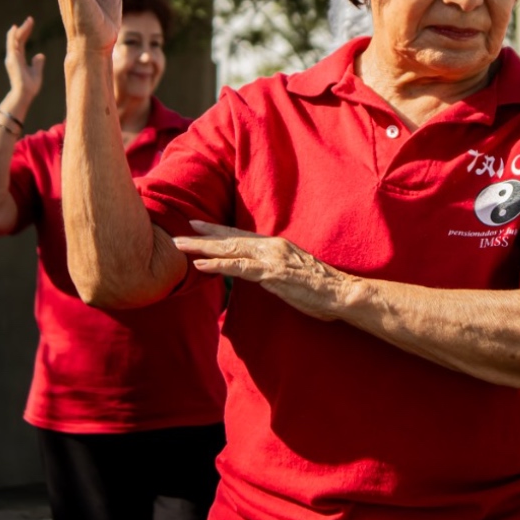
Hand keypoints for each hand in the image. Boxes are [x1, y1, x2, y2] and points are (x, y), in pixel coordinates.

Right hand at [5, 17, 44, 100]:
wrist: (24, 93)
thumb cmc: (30, 86)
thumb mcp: (36, 72)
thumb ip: (37, 63)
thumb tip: (40, 55)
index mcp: (19, 59)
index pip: (21, 42)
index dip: (25, 32)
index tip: (30, 23)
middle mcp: (14, 57)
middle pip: (18, 38)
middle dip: (24, 28)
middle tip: (30, 19)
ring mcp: (12, 57)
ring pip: (14, 39)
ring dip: (21, 29)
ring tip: (28, 21)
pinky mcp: (12, 59)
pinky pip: (11, 45)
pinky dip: (12, 36)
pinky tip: (16, 28)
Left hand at [173, 221, 353, 320]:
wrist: (340, 292)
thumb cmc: (320, 288)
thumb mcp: (293, 272)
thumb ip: (275, 269)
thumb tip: (261, 273)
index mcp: (275, 245)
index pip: (241, 236)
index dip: (218, 231)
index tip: (198, 227)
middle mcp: (270, 246)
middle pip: (230, 239)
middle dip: (203, 236)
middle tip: (179, 233)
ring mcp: (270, 259)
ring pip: (229, 250)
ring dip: (202, 248)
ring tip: (180, 245)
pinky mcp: (270, 274)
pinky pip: (238, 269)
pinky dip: (217, 266)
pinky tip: (200, 265)